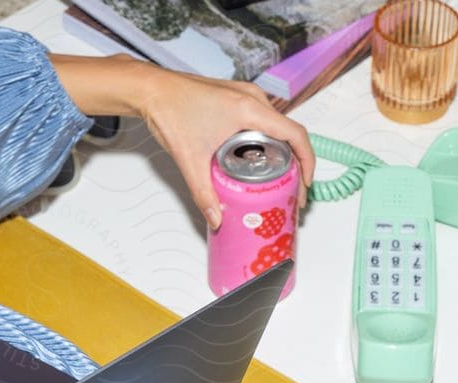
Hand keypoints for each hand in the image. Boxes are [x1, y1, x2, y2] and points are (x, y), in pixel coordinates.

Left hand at [134, 69, 314, 228]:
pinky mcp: (235, 98)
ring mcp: (244, 95)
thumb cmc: (170, 110)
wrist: (150, 89)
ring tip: (275, 179)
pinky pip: (260, 120)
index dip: (307, 161)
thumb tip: (217, 219)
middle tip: (291, 190)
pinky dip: (264, 141)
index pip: (295, 134)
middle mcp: (252, 98)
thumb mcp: (190, 159)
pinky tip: (253, 161)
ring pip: (274, 126)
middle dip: (295, 162)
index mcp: (249, 108)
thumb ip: (204, 193)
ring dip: (279, 152)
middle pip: (288, 132)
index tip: (305, 185)